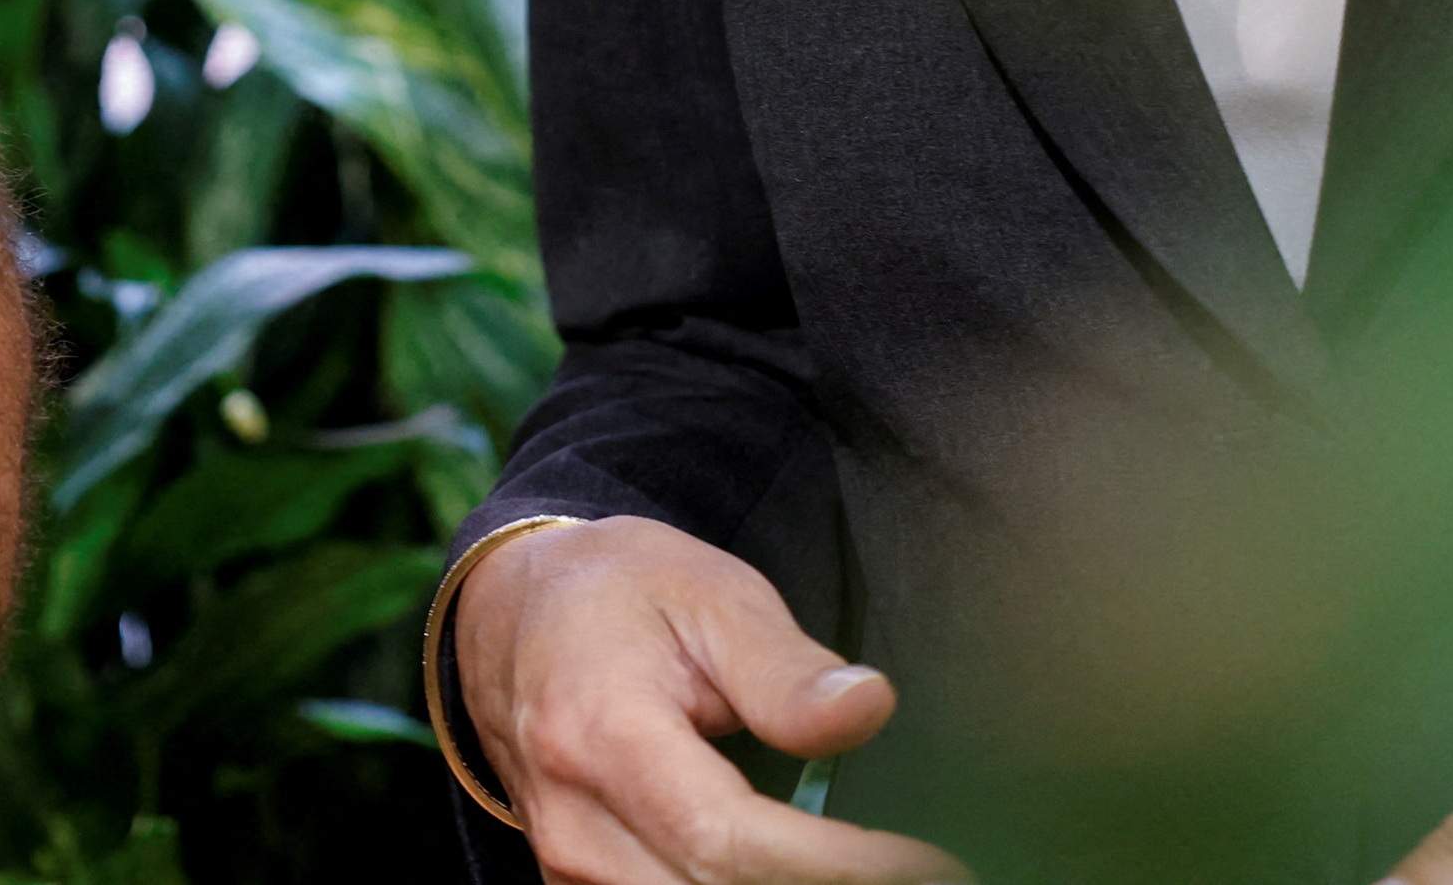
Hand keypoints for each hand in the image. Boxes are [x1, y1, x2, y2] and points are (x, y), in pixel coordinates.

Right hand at [454, 515, 969, 884]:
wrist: (516, 615)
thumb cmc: (625, 595)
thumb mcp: (709, 595)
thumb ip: (784, 668)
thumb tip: (870, 710)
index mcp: (602, 736)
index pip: (731, 841)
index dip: (838, 868)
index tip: (932, 865)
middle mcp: (577, 823)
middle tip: (936, 873)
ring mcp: (570, 869)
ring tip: (880, 869)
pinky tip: (809, 874)